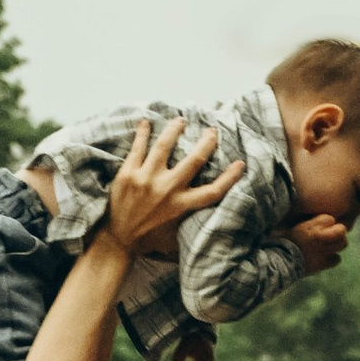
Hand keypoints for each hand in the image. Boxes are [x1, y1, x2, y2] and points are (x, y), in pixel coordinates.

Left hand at [106, 115, 237, 262]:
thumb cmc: (150, 239)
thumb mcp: (176, 235)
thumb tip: (210, 219)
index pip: (213, 190)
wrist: (119, 240)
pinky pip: (137, 147)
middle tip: (211, 130)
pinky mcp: (128, 174)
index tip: (240, 163)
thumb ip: (191, 222)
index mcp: (182, 205)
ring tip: (180, 120)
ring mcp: (146, 179)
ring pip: (164, 145)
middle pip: (194, 160)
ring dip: (174, 129)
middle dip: (206, 142)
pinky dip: (142, 133)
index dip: (230, 177)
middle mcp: (167, 190)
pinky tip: (146, 122)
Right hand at [290, 213, 349, 275]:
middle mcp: (319, 236)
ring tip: (329, 246)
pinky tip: (325, 258)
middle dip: (339, 232)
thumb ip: (311, 222)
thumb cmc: (285, 242)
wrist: (280, 262)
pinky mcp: (323, 263)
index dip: (328, 223)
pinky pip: (337, 259)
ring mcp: (323, 250)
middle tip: (332, 235)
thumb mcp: (296, 226)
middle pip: (342, 230)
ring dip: (338, 244)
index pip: (330, 218)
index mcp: (311, 225)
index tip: (322, 227)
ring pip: (343, 244)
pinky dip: (333, 259)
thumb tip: (326, 220)